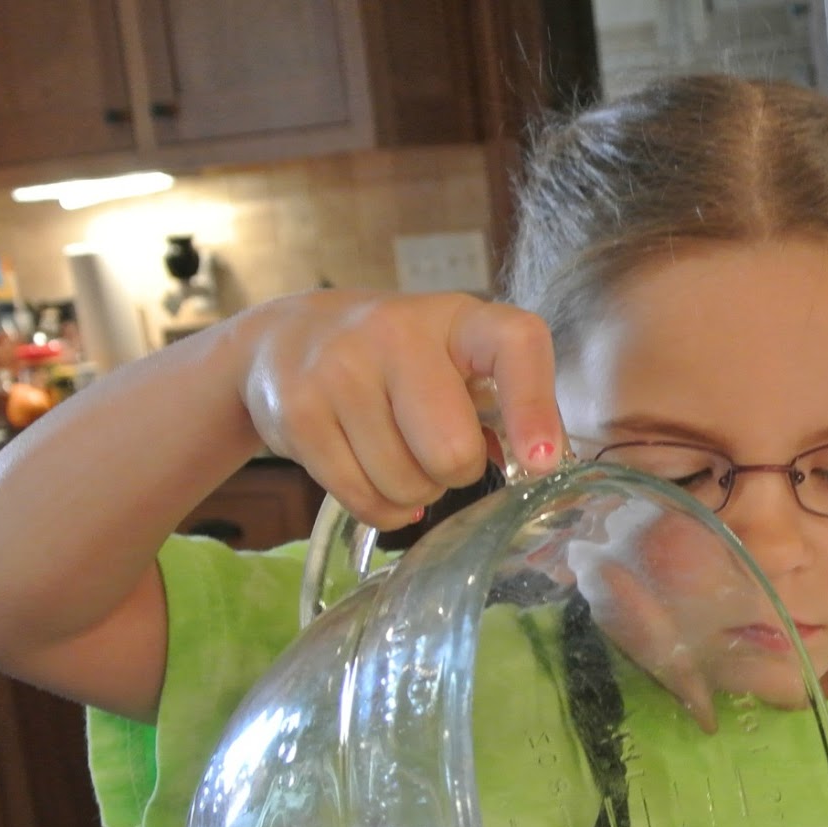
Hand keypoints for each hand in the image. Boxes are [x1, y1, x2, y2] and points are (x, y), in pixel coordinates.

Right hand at [236, 290, 566, 530]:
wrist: (284, 340)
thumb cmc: (394, 361)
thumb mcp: (449, 359)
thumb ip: (493, 405)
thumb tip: (528, 465)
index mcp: (456, 317)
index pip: (514, 343)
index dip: (534, 408)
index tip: (543, 461)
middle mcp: (395, 333)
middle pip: (453, 451)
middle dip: (456, 472)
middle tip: (437, 453)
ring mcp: (340, 370)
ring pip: (406, 483)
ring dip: (413, 491)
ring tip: (397, 455)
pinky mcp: (299, 414)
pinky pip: (363, 499)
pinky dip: (380, 508)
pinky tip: (372, 477)